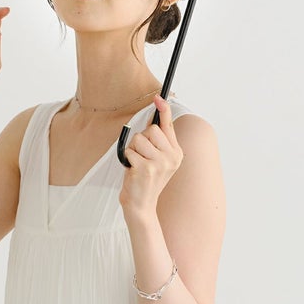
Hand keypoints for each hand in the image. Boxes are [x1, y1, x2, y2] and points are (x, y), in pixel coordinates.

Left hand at [119, 94, 183, 214]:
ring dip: (133, 150)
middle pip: (152, 130)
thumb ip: (156, 141)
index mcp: (176, 153)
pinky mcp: (146, 168)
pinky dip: (127, 159)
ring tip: (137, 164)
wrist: (141, 205)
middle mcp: (171, 157)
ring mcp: (160, 163)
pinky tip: (133, 171)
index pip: (169, 126)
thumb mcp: (156, 159)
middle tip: (142, 155)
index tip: (158, 97)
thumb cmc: (145, 179)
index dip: (164, 110)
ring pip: (139, 139)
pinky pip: (130, 151)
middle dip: (141, 139)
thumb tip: (152, 118)